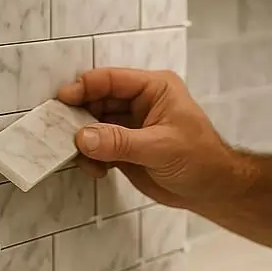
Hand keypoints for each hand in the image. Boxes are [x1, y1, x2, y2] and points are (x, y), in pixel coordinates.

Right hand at [57, 68, 235, 211]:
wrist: (211, 190)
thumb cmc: (200, 159)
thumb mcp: (161, 147)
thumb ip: (120, 142)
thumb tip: (82, 137)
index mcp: (154, 88)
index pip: (111, 80)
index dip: (85, 87)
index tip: (62, 101)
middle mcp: (140, 102)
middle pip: (96, 100)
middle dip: (78, 117)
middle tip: (60, 134)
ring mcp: (130, 125)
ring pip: (93, 124)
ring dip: (82, 140)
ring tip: (79, 157)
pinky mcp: (124, 147)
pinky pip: (97, 146)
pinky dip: (90, 157)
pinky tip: (96, 170)